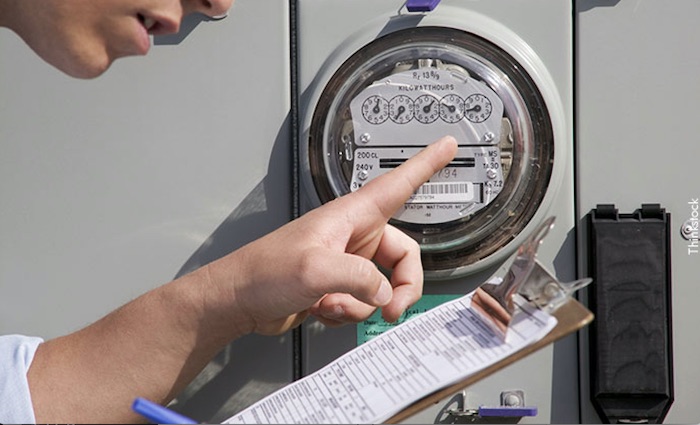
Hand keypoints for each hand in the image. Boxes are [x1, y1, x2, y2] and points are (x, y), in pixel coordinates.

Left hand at [207, 136, 457, 334]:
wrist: (238, 300)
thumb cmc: (263, 271)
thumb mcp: (316, 270)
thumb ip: (359, 279)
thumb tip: (384, 292)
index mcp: (351, 216)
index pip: (398, 183)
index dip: (426, 164)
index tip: (448, 145)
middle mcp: (353, 236)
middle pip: (403, 258)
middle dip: (399, 288)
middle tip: (390, 309)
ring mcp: (346, 262)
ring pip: (382, 286)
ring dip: (361, 304)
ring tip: (330, 303)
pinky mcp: (337, 285)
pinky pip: (362, 302)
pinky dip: (347, 312)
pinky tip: (322, 308)